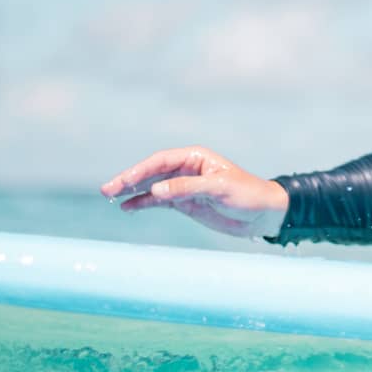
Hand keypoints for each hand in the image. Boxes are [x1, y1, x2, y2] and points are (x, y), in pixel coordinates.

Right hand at [100, 146, 288, 238]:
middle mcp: (187, 169)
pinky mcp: (186, 203)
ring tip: (110, 196)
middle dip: (130, 180)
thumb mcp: (219, 189)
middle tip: (107, 189)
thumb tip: (155, 190)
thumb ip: (187, 189)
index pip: (162, 161)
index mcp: (196, 158)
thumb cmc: (248, 194)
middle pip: (152, 172)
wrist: (264, 214)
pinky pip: (159, 201)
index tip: (125, 182)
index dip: (141, 171)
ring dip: (132, 191)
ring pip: (152, 187)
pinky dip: (143, 204)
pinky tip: (128, 208)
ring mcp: (184, 186)